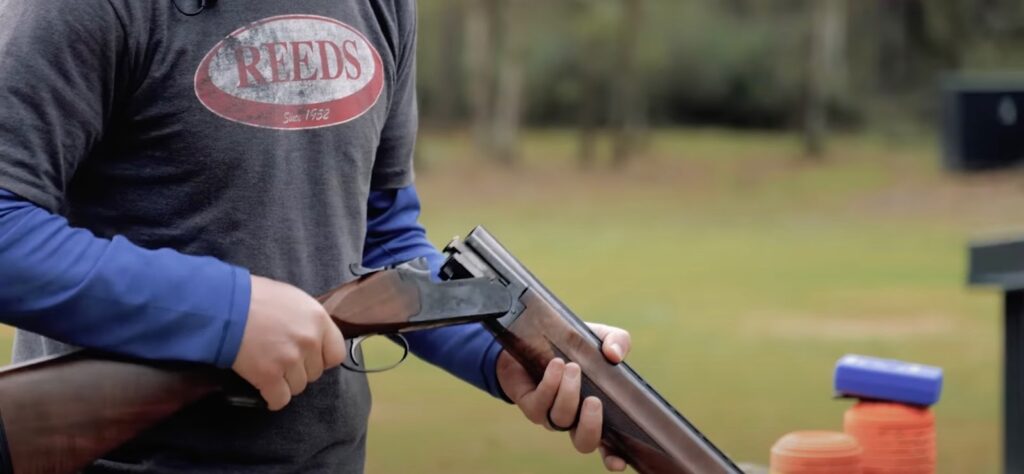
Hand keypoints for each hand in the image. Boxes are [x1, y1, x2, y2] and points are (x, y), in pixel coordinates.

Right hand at [232, 275, 345, 410]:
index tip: (309, 358)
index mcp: (319, 320)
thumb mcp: (292, 299)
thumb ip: (307, 321)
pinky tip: (266, 390)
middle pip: (315, 372)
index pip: (336, 354)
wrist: (226, 305)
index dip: (322, 359)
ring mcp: (290, 359)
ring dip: (284, 382)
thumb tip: (312, 336)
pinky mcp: (269, 376)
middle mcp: (310, 341)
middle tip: (281, 359)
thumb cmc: (255, 297)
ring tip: (270, 369)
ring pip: (298, 386)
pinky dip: (273, 398)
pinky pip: (280, 399)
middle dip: (299, 369)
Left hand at [496, 323, 631, 471]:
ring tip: (572, 367)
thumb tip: (614, 355)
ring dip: (568, 394)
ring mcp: (550, 414)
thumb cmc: (573, 344)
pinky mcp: (530, 404)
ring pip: (560, 419)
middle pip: (583, 443)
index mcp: (595, 412)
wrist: (531, 337)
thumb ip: (617, 342)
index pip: (608, 445)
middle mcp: (573, 419)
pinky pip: (539, 404)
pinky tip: (555, 365)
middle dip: (590, 425)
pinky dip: (549, 384)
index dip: (613, 458)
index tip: (618, 463)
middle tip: (594, 400)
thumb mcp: (600, 338)